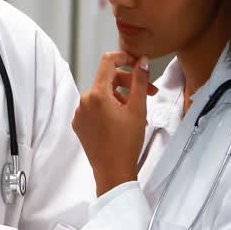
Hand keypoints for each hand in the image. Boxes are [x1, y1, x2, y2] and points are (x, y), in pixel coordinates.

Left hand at [74, 52, 150, 196]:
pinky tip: (124, 122)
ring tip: (138, 114)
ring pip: (103, 96)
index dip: (124, 58)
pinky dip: (110, 110)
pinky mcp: (80, 125)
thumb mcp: (138, 108)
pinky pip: (95, 109)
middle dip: (129, 83)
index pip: (108, 62)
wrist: (113, 171)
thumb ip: (140, 81)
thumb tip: (141, 61)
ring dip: (121, 98)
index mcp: (97, 94)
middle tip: (151, 93)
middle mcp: (84, 101)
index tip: (137, 62)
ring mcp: (80, 113)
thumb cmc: (127, 142)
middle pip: (107, 81)